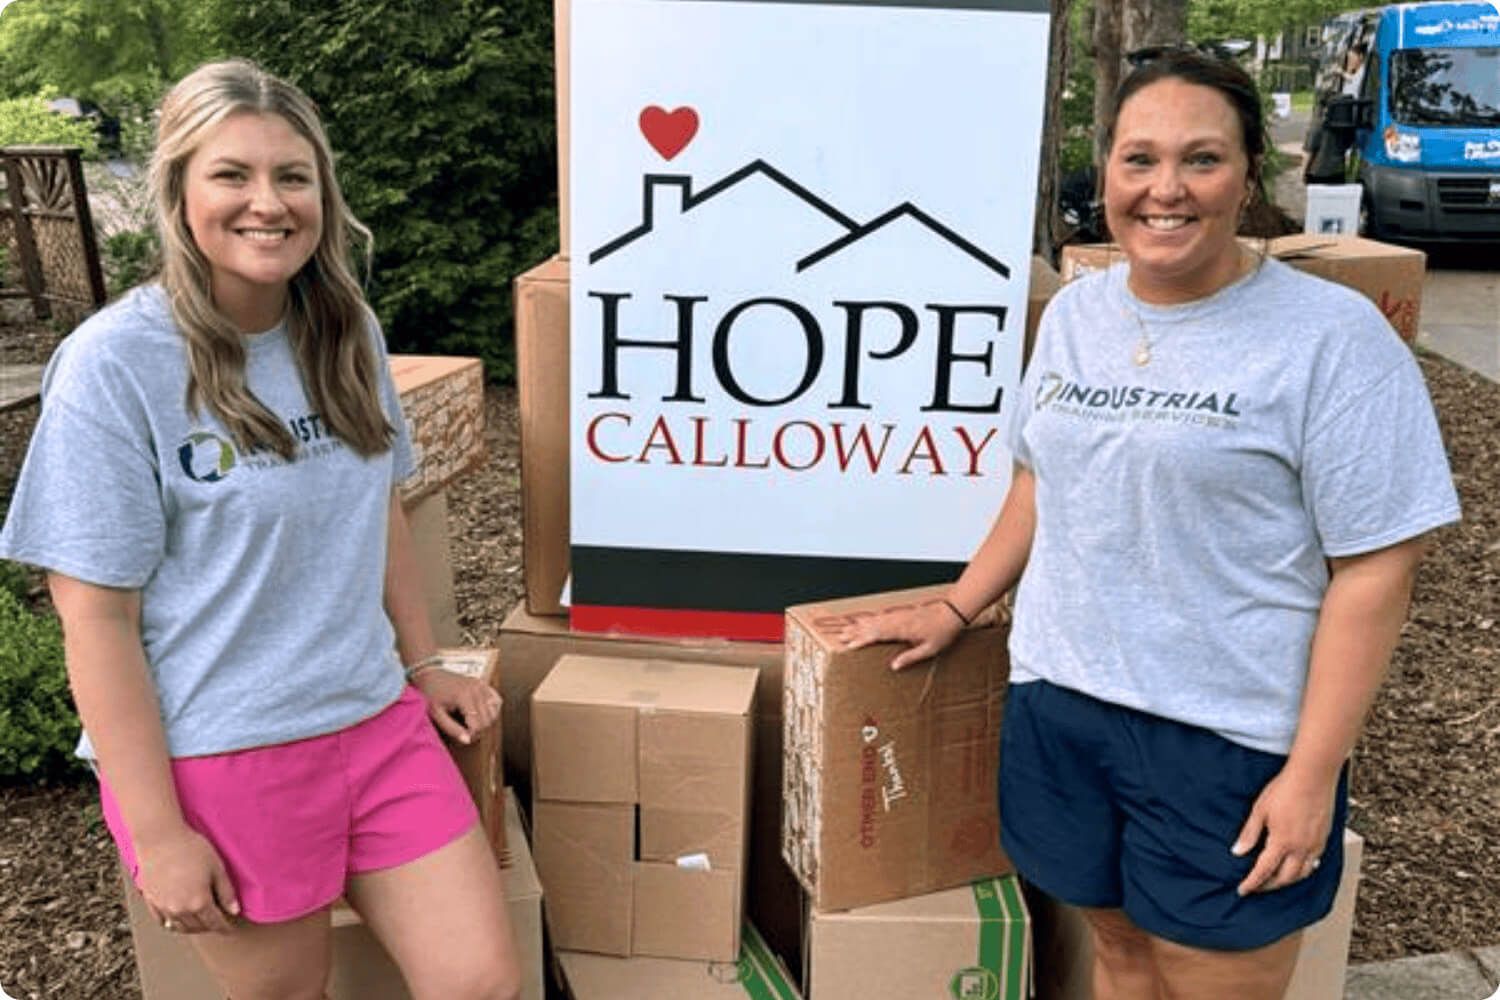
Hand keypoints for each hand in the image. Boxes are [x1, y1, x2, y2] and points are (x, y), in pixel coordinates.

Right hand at [136, 824, 239, 933]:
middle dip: (209, 927)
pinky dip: (172, 924)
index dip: (224, 927)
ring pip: (179, 927)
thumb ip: (226, 892)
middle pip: (197, 927)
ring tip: (199, 922)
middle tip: (216, 923)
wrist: (159, 839)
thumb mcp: (217, 867)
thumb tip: (234, 910)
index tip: (229, 928)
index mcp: (199, 902)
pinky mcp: (150, 901)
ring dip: (191, 928)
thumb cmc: (190, 848)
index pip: (215, 923)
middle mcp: (180, 910)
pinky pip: (162, 921)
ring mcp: (163, 907)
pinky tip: (177, 920)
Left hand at [412, 668, 500, 744]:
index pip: (478, 724)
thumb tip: (467, 740)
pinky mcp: (483, 683)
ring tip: (472, 724)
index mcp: (464, 697)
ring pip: (494, 711)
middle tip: (466, 733)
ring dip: (486, 721)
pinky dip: (492, 710)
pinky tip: (481, 714)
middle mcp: (476, 689)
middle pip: (487, 719)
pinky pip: (497, 700)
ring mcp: (481, 685)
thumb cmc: (430, 694)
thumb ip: (452, 728)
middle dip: (479, 730)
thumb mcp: (436, 714)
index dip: (472, 735)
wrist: (430, 674)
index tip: (463, 737)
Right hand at [834, 601, 964, 670]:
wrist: (951, 613)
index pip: (876, 635)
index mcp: (901, 630)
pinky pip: (881, 616)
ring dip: (860, 625)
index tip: (849, 645)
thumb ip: (910, 657)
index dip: (861, 640)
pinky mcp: (901, 614)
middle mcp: (897, 621)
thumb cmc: (942, 632)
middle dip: (855, 632)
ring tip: (847, 629)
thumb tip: (894, 666)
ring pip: (874, 620)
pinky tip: (864, 621)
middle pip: (871, 626)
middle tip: (840, 637)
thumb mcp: (929, 649)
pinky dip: (870, 619)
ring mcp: (898, 616)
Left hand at [1232, 763, 1337, 895]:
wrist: (1313, 776)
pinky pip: (1314, 862)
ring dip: (1287, 880)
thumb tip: (1238, 852)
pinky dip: (1303, 870)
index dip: (1252, 883)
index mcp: (1282, 842)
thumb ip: (1249, 833)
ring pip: (1302, 874)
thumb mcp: (1260, 810)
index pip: (1263, 871)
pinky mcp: (1324, 839)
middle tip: (1257, 886)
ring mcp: (1315, 845)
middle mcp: (1301, 848)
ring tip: (1275, 879)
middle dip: (1269, 885)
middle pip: (1285, 878)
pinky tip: (1296, 865)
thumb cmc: (1285, 789)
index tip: (1243, 890)